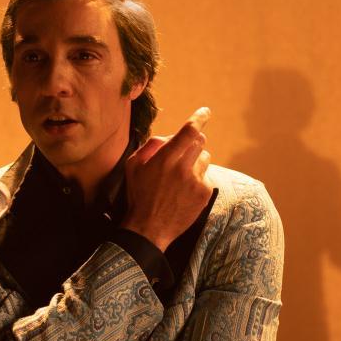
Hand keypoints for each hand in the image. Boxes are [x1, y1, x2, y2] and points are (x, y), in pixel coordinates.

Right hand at [123, 107, 214, 251]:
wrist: (148, 228)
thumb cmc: (139, 195)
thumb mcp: (134, 166)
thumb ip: (150, 147)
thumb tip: (167, 137)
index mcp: (165, 159)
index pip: (189, 131)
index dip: (199, 118)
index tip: (205, 112)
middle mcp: (183, 168)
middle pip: (199, 141)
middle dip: (193, 140)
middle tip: (184, 149)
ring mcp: (196, 181)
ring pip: (204, 158)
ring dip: (195, 161)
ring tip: (181, 176)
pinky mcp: (204, 194)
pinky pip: (206, 176)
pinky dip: (198, 179)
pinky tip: (185, 190)